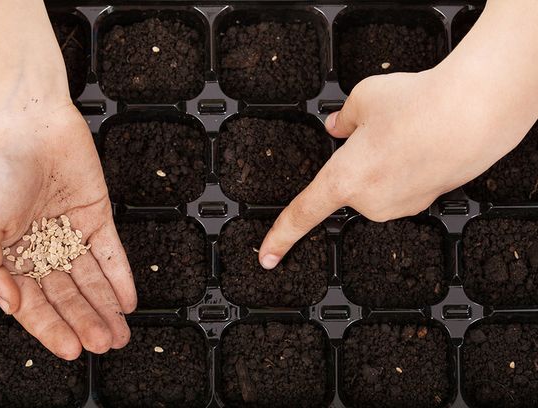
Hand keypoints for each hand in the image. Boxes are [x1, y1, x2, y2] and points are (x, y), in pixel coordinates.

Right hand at [0, 104, 136, 359]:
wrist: (27, 124)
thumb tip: (11, 305)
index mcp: (10, 255)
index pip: (35, 302)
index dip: (53, 328)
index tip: (71, 350)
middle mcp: (42, 247)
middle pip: (68, 294)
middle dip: (86, 322)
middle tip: (104, 344)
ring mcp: (71, 232)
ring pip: (92, 279)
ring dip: (105, 306)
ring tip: (119, 332)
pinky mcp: (96, 215)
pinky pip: (110, 252)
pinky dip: (120, 276)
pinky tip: (127, 299)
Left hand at [258, 68, 535, 268]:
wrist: (474, 114)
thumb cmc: (417, 106)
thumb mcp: (364, 98)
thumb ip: (344, 118)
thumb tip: (337, 127)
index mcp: (343, 179)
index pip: (302, 214)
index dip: (281, 236)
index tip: (267, 256)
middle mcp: (369, 201)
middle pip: (348, 183)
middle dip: (357, 159)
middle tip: (381, 129)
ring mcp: (399, 206)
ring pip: (376, 184)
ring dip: (383, 162)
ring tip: (406, 132)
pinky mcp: (424, 203)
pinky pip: (401, 186)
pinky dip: (405, 167)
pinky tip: (421, 144)